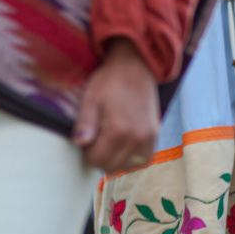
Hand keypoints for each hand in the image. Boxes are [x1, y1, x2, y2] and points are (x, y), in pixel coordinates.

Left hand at [72, 38, 159, 171]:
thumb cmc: (109, 80)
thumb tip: (78, 143)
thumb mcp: (90, 98)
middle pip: (113, 166)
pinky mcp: (155, 134)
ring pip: (129, 166)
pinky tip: (122, 145)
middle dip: (100, 158)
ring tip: (108, 143)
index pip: (98, 160)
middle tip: (95, 140)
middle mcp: (136, 138)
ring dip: (116, 160)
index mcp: (117, 129)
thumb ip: (85, 123)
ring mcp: (149, 137)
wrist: (136, 67)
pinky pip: (144, 158)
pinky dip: (132, 158)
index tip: (85, 141)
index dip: (87, 154)